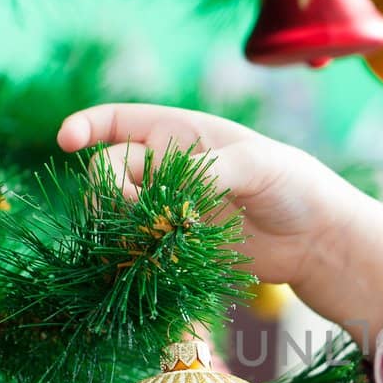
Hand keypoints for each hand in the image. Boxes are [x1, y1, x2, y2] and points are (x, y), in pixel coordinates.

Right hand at [56, 104, 382, 337]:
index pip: (118, 121)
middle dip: (108, 188)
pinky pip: (138, 246)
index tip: (66, 142)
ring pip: (118, 212)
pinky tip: (147, 261)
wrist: (316, 239)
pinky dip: (135, 253)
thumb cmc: (294, 185)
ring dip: (120, 225)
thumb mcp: (259, 166)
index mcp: (181, 134)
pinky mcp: (175, 245)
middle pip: (108, 170)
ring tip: (150, 239)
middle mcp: (166, 168)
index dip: (87, 127)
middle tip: (137, 211)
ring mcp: (168, 208)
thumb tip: (174, 192)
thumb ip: (214, 171)